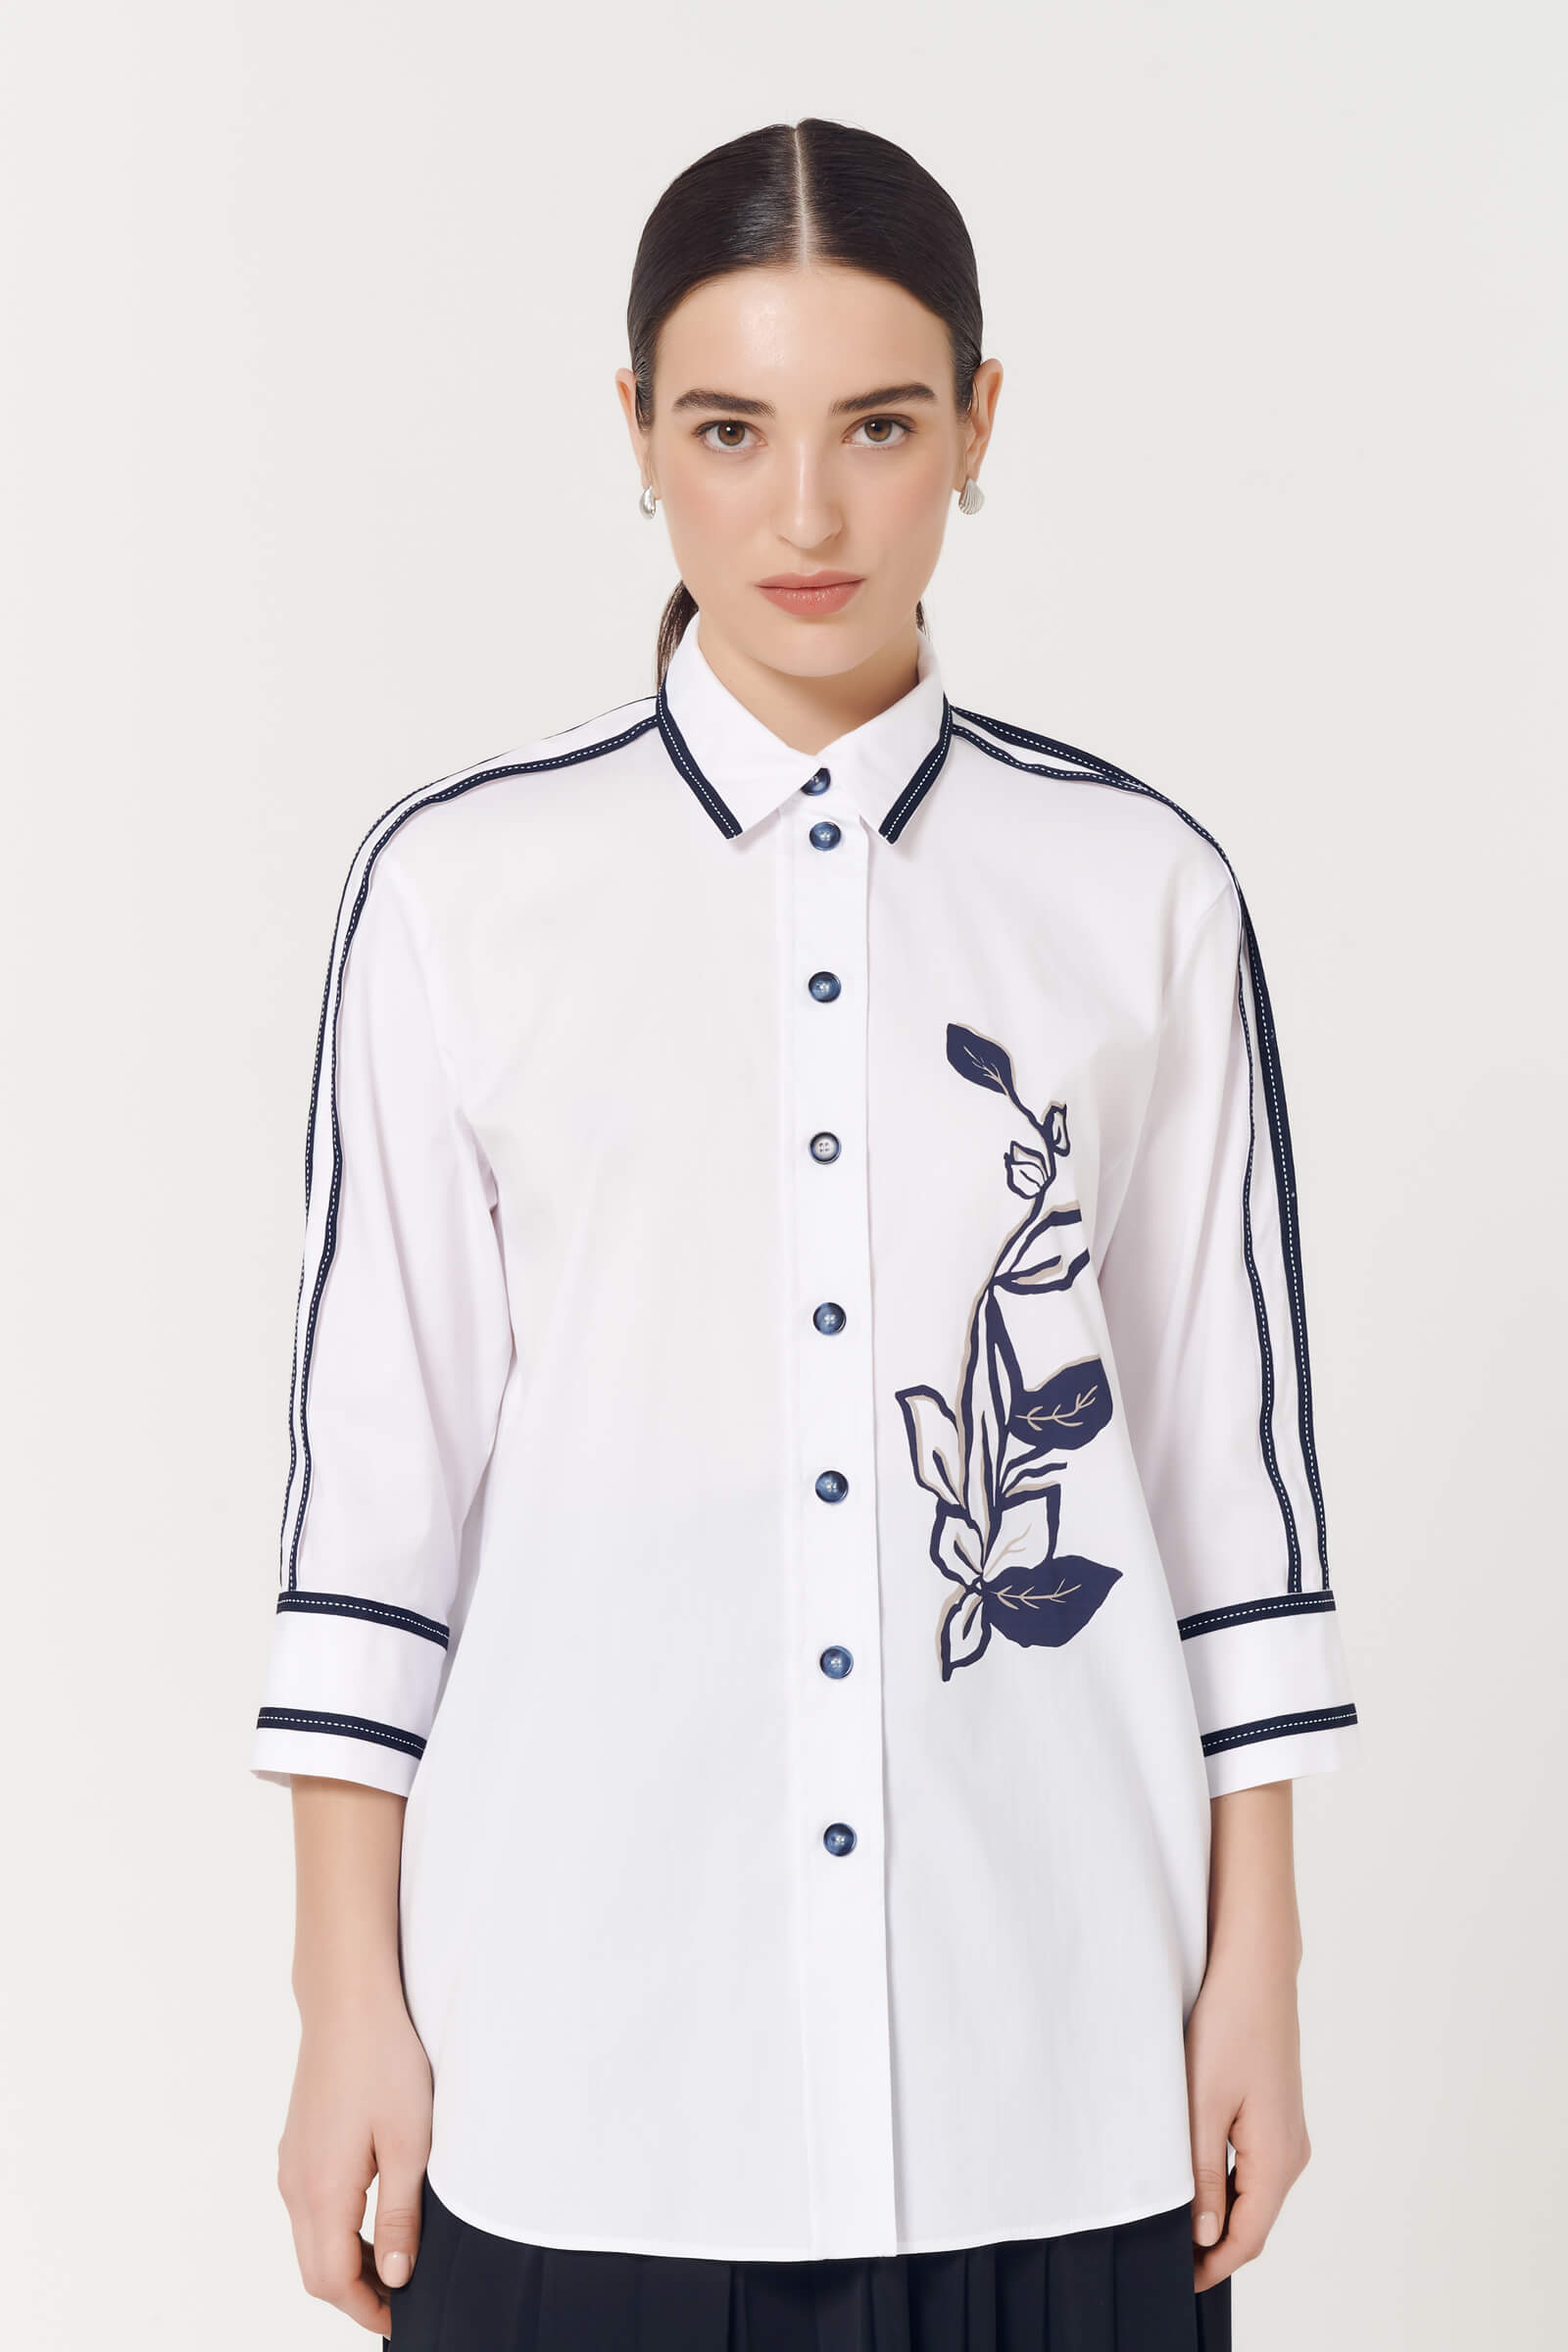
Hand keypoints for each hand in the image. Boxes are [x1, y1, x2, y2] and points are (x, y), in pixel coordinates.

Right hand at [275, 1984, 433, 2334]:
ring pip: (310, 2241)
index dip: (368, 2310)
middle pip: (315, 2270)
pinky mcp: (297, 2145)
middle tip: (404, 2299)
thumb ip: (401, 2216)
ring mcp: (291, 2163)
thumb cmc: (384, 2062)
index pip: (333, 2281)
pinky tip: (373, 2218)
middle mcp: (295, 2184)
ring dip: (347, 2264)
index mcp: (322, 2190)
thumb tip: (397, 2278)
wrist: (348, 2001)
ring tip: (396, 2263)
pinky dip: (336, 2232)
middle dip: (357, 2294)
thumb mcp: (409, 2142)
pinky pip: (309, 2209)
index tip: (404, 2319)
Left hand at [1183, 1929, 1312, 2291]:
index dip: (1214, 2266)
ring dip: (1223, 2216)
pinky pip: (1256, 2167)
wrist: (1255, 1970)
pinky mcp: (1277, 2114)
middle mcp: (1292, 2153)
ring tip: (1176, 2224)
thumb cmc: (1228, 2028)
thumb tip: (1206, 2237)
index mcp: (1277, 2158)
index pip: (1248, 2238)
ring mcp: (1288, 2133)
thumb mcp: (1203, 2106)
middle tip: (1169, 2258)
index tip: (1179, 2282)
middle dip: (1217, 2247)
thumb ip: (1204, 2175)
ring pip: (1256, 2195)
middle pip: (1256, 2222)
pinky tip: (1198, 2179)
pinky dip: (1231, 2186)